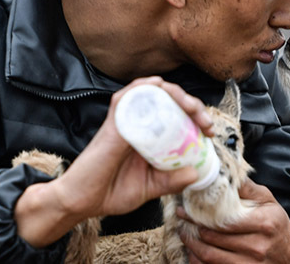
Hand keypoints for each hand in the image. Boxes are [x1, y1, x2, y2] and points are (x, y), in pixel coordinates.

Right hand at [15, 76, 214, 246]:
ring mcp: (125, 121)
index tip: (209, 131)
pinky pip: (126, 97)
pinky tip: (158, 86)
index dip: (195, 116)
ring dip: (175, 93)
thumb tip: (194, 173)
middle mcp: (137, 123)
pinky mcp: (112, 124)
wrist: (80, 202)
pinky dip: (143, 87)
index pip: (174, 114)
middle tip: (205, 122)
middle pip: (166, 99)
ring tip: (191, 108)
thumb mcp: (150, 188)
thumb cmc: (110, 192)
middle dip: (192, 104)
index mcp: (147, 136)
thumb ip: (170, 181)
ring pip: (150, 92)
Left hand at [178, 179, 289, 263]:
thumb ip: (245, 187)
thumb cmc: (275, 223)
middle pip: (215, 238)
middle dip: (193, 226)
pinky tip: (192, 251)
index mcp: (265, 223)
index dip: (202, 213)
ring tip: (183, 232)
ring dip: (192, 244)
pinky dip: (198, 261)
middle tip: (181, 217)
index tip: (187, 206)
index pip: (226, 219)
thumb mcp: (267, 200)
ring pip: (210, 256)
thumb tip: (223, 171)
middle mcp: (258, 246)